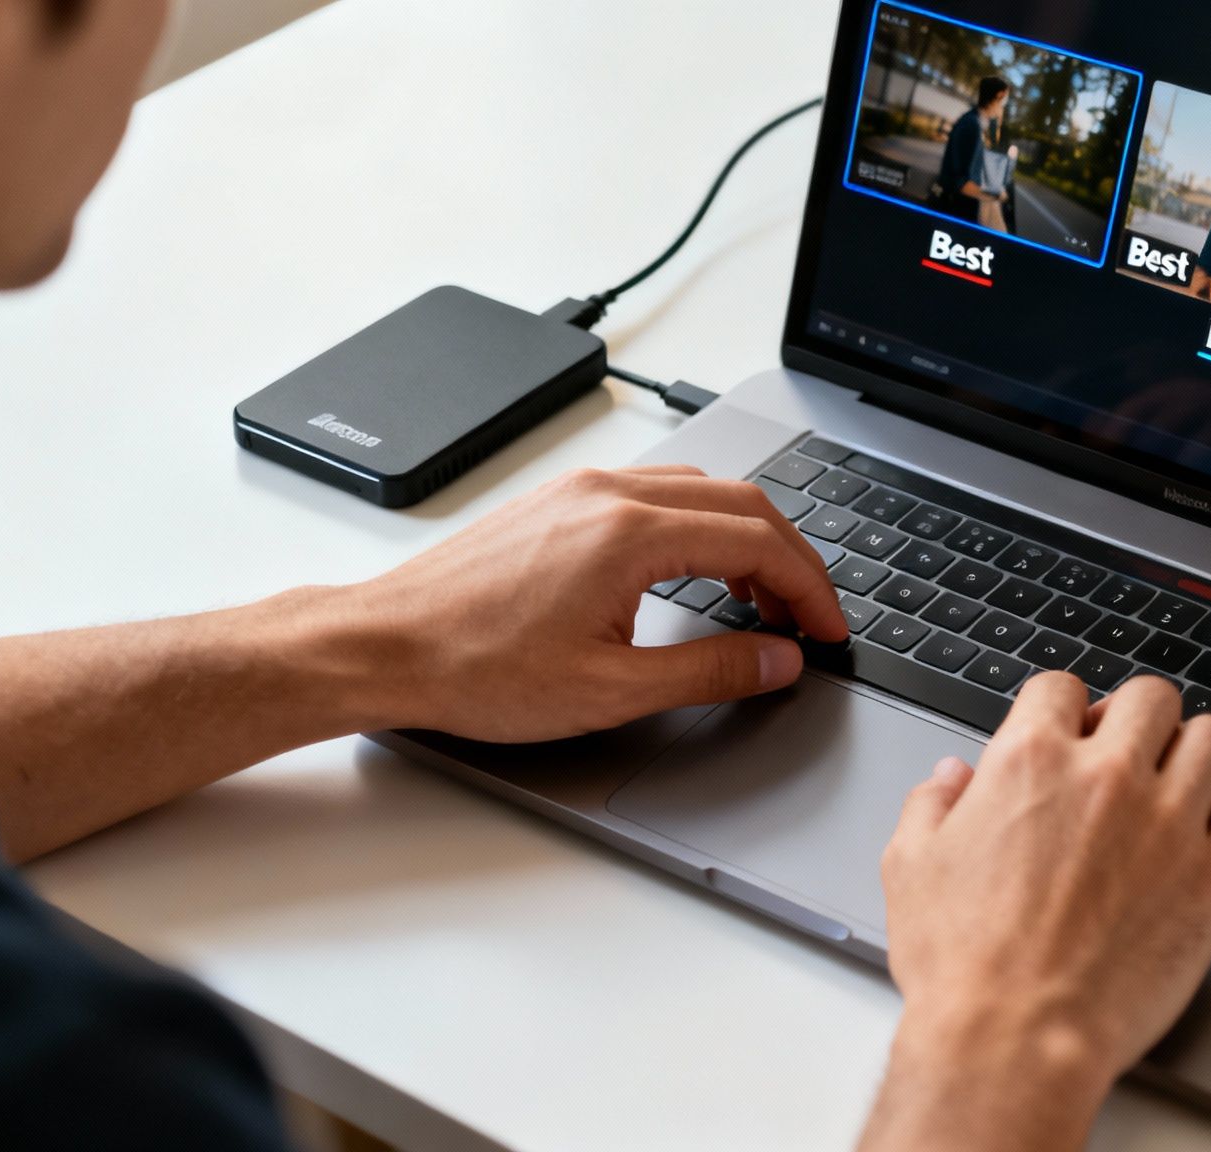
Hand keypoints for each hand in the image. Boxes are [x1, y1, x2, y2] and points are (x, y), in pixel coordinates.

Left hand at [344, 466, 845, 741]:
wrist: (381, 647)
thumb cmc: (474, 668)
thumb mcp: (610, 691)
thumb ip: (710, 671)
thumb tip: (777, 660)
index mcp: (630, 533)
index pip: (759, 539)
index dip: (810, 587)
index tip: (828, 628)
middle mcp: (609, 494)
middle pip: (742, 502)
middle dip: (791, 560)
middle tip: (810, 618)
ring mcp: (581, 491)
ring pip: (701, 490)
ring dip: (747, 539)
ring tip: (761, 602)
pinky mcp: (558, 501)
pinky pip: (657, 493)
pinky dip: (700, 528)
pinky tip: (697, 573)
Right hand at [864, 674, 1210, 1149]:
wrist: (1014, 1039)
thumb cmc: (962, 965)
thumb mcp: (910, 867)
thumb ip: (932, 804)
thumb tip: (951, 778)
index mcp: (1031, 761)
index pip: (1063, 688)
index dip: (1063, 711)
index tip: (1068, 737)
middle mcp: (1107, 777)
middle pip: (1151, 698)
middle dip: (1137, 721)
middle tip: (1127, 757)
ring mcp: (1168, 823)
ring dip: (1195, 755)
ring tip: (1178, 787)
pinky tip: (1209, 839)